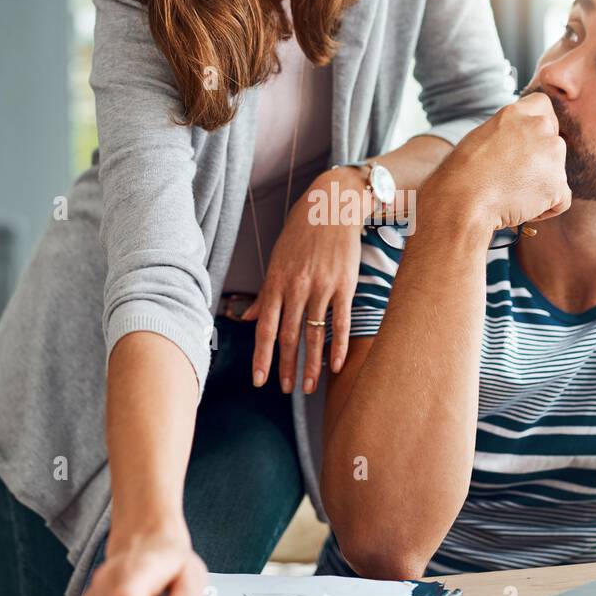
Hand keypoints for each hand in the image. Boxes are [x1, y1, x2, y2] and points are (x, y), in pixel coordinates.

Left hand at [240, 167, 369, 394]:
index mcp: (277, 282)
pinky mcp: (345, 285)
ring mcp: (322, 287)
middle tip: (284, 390)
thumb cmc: (301, 231)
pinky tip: (337, 366)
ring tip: (307, 387)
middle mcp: (297, 287)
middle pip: (289, 336)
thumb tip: (250, 317)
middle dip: (285, 367)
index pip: (266, 328)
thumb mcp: (277, 258)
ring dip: (311, 365)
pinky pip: (341, 322)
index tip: (259, 380)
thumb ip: (266, 292)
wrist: (332, 205)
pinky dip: (339, 347)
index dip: (262, 357)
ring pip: (314, 335)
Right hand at [419, 93, 570, 234]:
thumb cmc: (462, 174)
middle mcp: (539, 128)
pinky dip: (545, 208)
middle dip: (541, 160)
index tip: (527, 143)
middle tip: (513, 177)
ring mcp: (552, 155)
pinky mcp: (558, 185)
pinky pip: (561, 199)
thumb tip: (518, 142)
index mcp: (516, 113)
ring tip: (512, 193)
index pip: (543, 105)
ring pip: (558, 171)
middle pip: (554, 142)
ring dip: (542, 184)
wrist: (463, 200)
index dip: (539, 126)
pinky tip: (521, 208)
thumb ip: (508, 132)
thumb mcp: (482, 137)